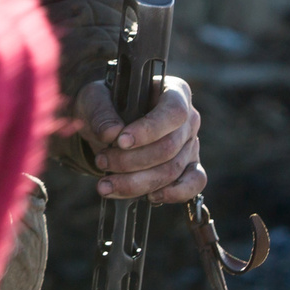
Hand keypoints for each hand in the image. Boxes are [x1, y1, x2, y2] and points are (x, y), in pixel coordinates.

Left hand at [73, 76, 205, 204]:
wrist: (109, 126)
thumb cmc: (106, 105)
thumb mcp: (95, 100)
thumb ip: (101, 113)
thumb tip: (111, 134)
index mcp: (174, 92)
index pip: (173, 112)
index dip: (149, 130)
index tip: (120, 141)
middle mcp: (189, 118)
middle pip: (169, 147)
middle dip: (131, 161)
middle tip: (101, 161)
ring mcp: (191, 144)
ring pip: (173, 170)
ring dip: (137, 182)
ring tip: (106, 184)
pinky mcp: (189, 167)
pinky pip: (194, 183)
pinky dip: (173, 194)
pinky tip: (148, 197)